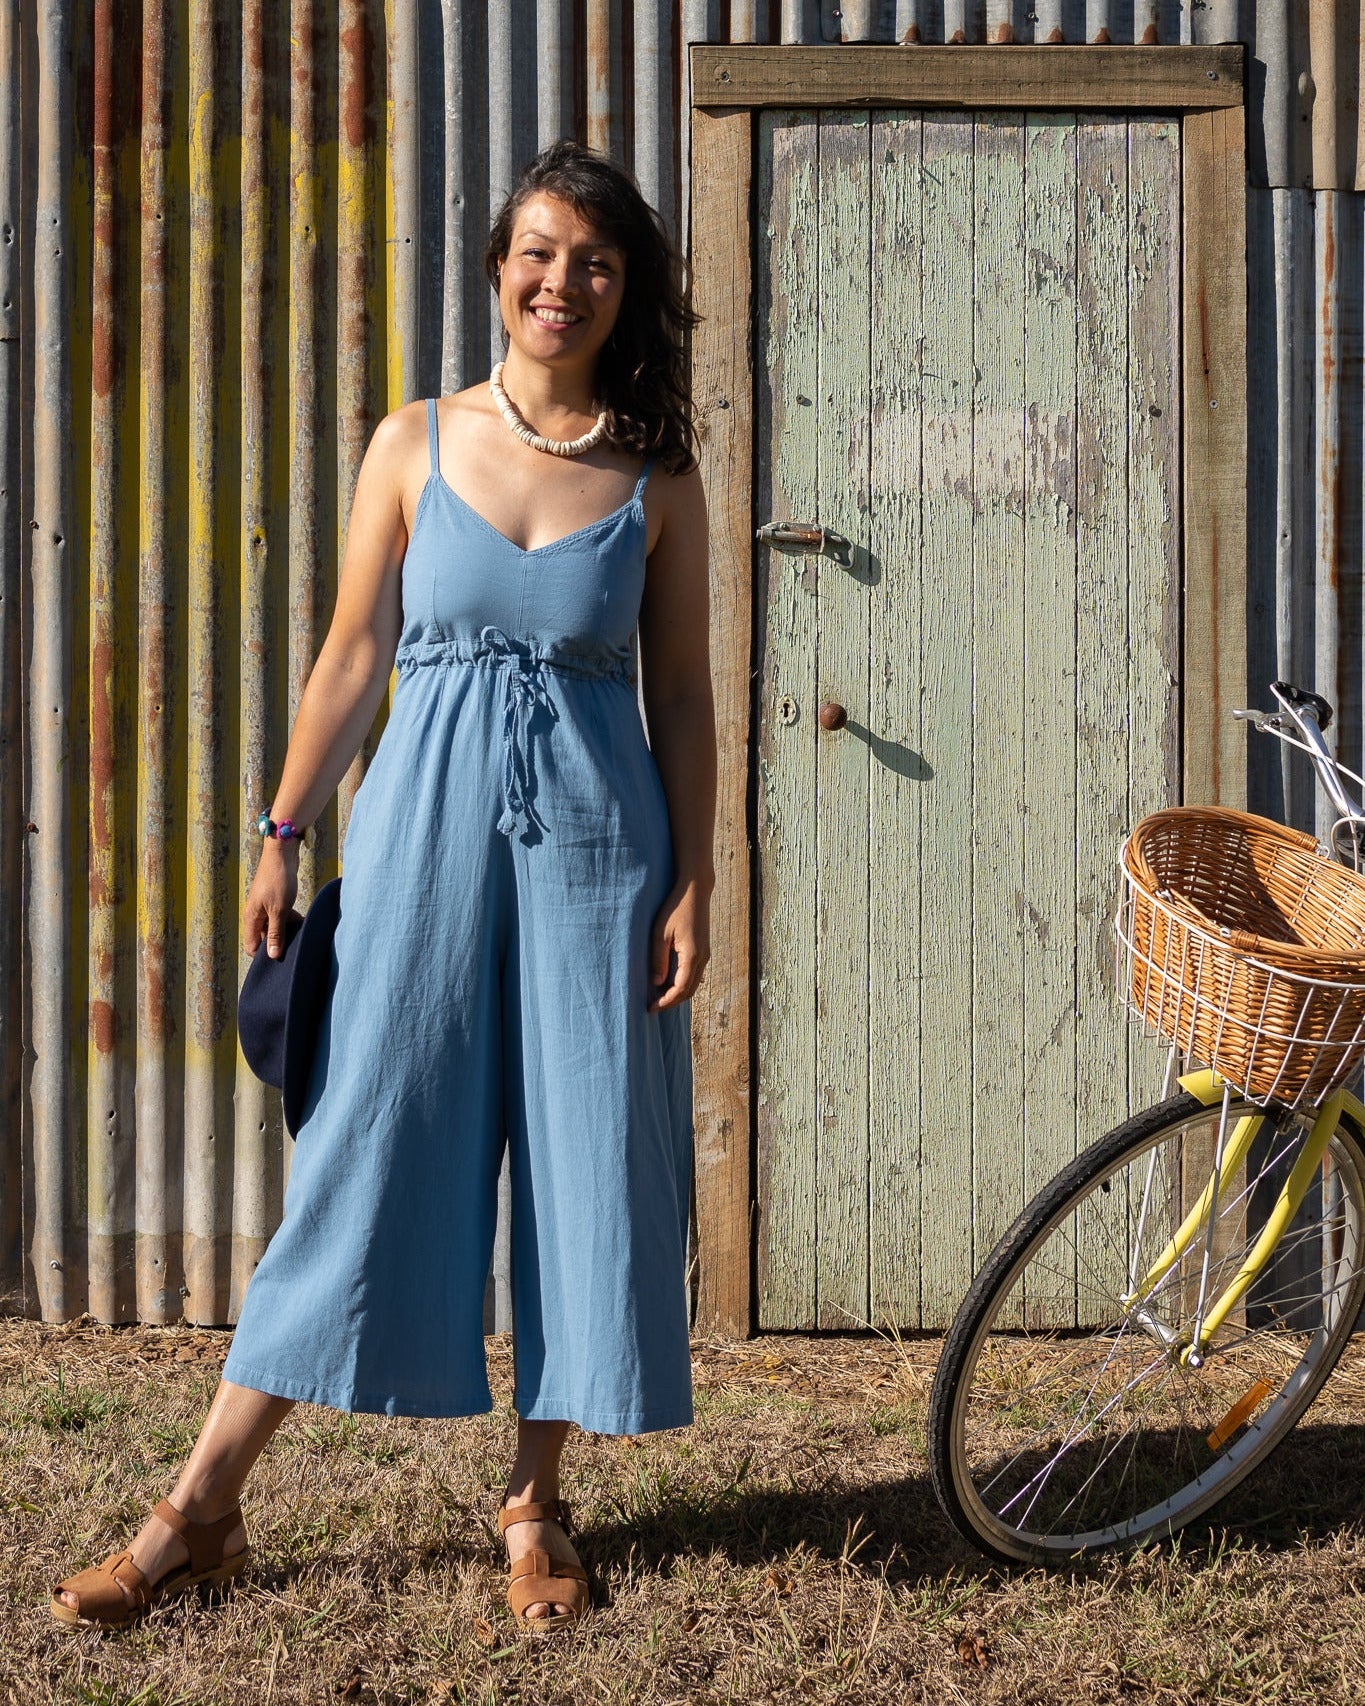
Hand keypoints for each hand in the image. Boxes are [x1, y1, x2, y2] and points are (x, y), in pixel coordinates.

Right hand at [243, 840, 299, 959]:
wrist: (282, 852)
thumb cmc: (278, 880)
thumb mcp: (279, 910)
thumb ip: (275, 933)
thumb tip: (272, 955)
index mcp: (251, 918)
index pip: (252, 946)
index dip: (264, 955)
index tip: (281, 959)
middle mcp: (255, 914)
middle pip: (263, 937)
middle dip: (278, 943)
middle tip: (295, 946)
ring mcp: (265, 906)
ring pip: (274, 926)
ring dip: (287, 931)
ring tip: (302, 934)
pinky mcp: (274, 899)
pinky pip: (281, 916)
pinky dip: (290, 920)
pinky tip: (303, 921)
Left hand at [647, 879, 709, 1012]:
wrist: (695, 891)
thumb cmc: (675, 908)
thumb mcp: (660, 933)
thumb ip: (658, 959)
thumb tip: (657, 983)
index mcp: (692, 955)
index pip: (680, 989)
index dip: (666, 1001)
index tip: (650, 1008)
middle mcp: (702, 958)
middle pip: (689, 991)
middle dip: (672, 1002)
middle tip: (653, 1007)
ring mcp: (705, 954)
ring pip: (694, 984)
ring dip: (678, 994)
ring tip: (659, 998)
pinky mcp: (703, 950)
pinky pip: (695, 975)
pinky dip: (683, 984)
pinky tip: (669, 983)